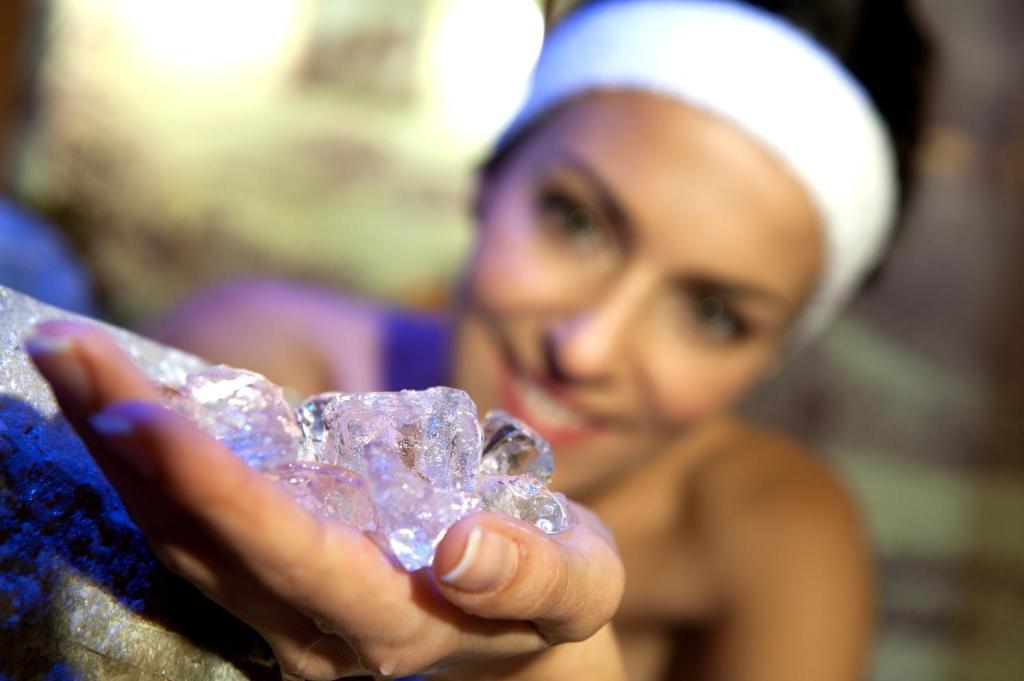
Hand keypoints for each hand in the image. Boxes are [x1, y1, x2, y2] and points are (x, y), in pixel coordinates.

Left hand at [27, 320, 625, 678]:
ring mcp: (272, 610)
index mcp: (386, 623)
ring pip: (172, 536)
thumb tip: (460, 547)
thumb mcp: (580, 585)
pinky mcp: (259, 579)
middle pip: (198, 541)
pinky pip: (183, 525)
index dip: (214, 488)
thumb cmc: (550, 590)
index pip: (286, 555)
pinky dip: (139, 460)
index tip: (144, 414)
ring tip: (66, 355)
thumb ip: (534, 576)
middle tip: (64, 347)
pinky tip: (108, 396)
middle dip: (129, 445)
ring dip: (113, 446)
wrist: (507, 629)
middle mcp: (306, 629)